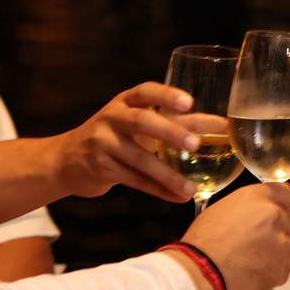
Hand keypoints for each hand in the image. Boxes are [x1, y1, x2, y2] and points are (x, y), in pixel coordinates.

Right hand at [49, 82, 220, 202]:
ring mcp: (103, 141)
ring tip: (191, 189)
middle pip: (141, 121)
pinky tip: (178, 198)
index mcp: (125, 101)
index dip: (167, 95)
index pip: (146, 91)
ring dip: (168, 175)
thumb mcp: (135, 124)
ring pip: (139, 158)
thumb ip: (170, 123)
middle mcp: (112, 117)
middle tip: (195, 144)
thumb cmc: (116, 138)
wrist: (67, 159)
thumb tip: (222, 128)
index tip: (189, 102)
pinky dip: (157, 190)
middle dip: (169, 132)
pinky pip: (133, 180)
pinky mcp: (100, 167)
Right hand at [180, 183, 289, 289]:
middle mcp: (272, 214)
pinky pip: (288, 266)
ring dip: (278, 253)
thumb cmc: (203, 246)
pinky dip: (278, 270)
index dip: (278, 206)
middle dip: (275, 232)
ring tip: (253, 262)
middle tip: (254, 245)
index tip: (273, 216)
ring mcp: (282, 239)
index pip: (283, 193)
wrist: (202, 274)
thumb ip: (245, 209)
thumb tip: (253, 214)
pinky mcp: (285, 264)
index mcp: (255, 196)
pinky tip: (257, 272)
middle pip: (286, 221)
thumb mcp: (218, 212)